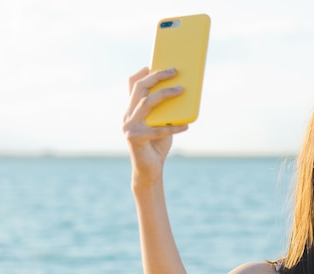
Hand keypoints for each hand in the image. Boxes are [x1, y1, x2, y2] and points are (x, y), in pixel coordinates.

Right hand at [123, 67, 188, 183]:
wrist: (149, 170)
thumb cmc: (157, 145)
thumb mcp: (161, 123)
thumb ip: (164, 110)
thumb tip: (181, 91)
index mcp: (131, 110)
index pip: (132, 85)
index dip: (142, 73)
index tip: (154, 63)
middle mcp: (127, 116)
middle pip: (140, 89)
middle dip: (157, 77)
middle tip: (174, 71)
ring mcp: (129, 127)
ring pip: (147, 103)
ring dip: (165, 94)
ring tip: (181, 90)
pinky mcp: (136, 139)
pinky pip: (158, 130)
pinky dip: (173, 127)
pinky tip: (186, 126)